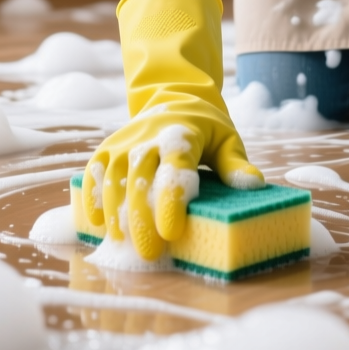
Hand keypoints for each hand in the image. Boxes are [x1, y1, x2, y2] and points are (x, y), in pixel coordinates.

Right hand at [81, 0, 262, 259]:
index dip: (171, 202)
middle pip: (141, 182)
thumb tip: (255, 185)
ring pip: (114, 181)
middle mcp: (148, 138)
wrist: (174, 97)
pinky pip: (95, 174)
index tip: (172, 231)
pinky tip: (99, 222)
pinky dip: (93, 198)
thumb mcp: (226, 139)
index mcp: (182, 136)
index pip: (175, 171)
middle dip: (142, 220)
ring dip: (117, 214)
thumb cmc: (204, 127)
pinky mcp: (107, 148)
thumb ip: (236, 164)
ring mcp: (124, 143)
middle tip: (149, 252)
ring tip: (124, 244)